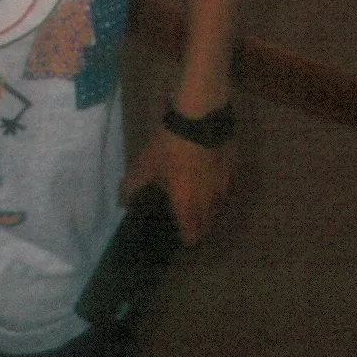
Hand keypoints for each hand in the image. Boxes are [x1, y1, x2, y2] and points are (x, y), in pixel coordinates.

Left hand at [123, 129, 232, 244]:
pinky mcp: (233, 167)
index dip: (185, 239)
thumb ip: (131, 188)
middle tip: (186, 216)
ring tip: (197, 193)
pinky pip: (225, 183)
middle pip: (208, 226)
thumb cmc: (170, 148)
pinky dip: (216, 183)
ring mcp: (225, 184)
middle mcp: (210, 201)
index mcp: (188, 206)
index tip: (178, 234)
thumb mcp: (144, 166)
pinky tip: (207, 171)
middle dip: (198, 226)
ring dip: (209, 206)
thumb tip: (122, 203)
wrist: (201, 117)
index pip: (192, 238)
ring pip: (219, 205)